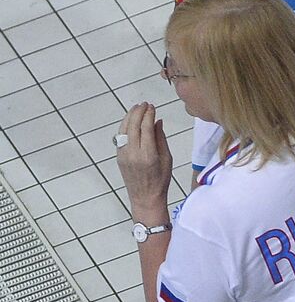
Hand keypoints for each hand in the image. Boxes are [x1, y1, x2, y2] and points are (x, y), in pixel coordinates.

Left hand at [115, 103, 173, 217]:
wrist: (145, 197)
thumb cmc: (161, 180)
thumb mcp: (167, 158)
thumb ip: (160, 139)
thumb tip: (157, 121)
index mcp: (148, 155)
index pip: (146, 128)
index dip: (149, 115)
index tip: (153, 106)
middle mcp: (133, 154)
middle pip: (133, 127)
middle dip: (138, 112)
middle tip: (144, 104)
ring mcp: (123, 156)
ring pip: (123, 131)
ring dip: (129, 117)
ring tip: (136, 108)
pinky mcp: (119, 157)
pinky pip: (120, 138)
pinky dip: (125, 126)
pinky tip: (130, 121)